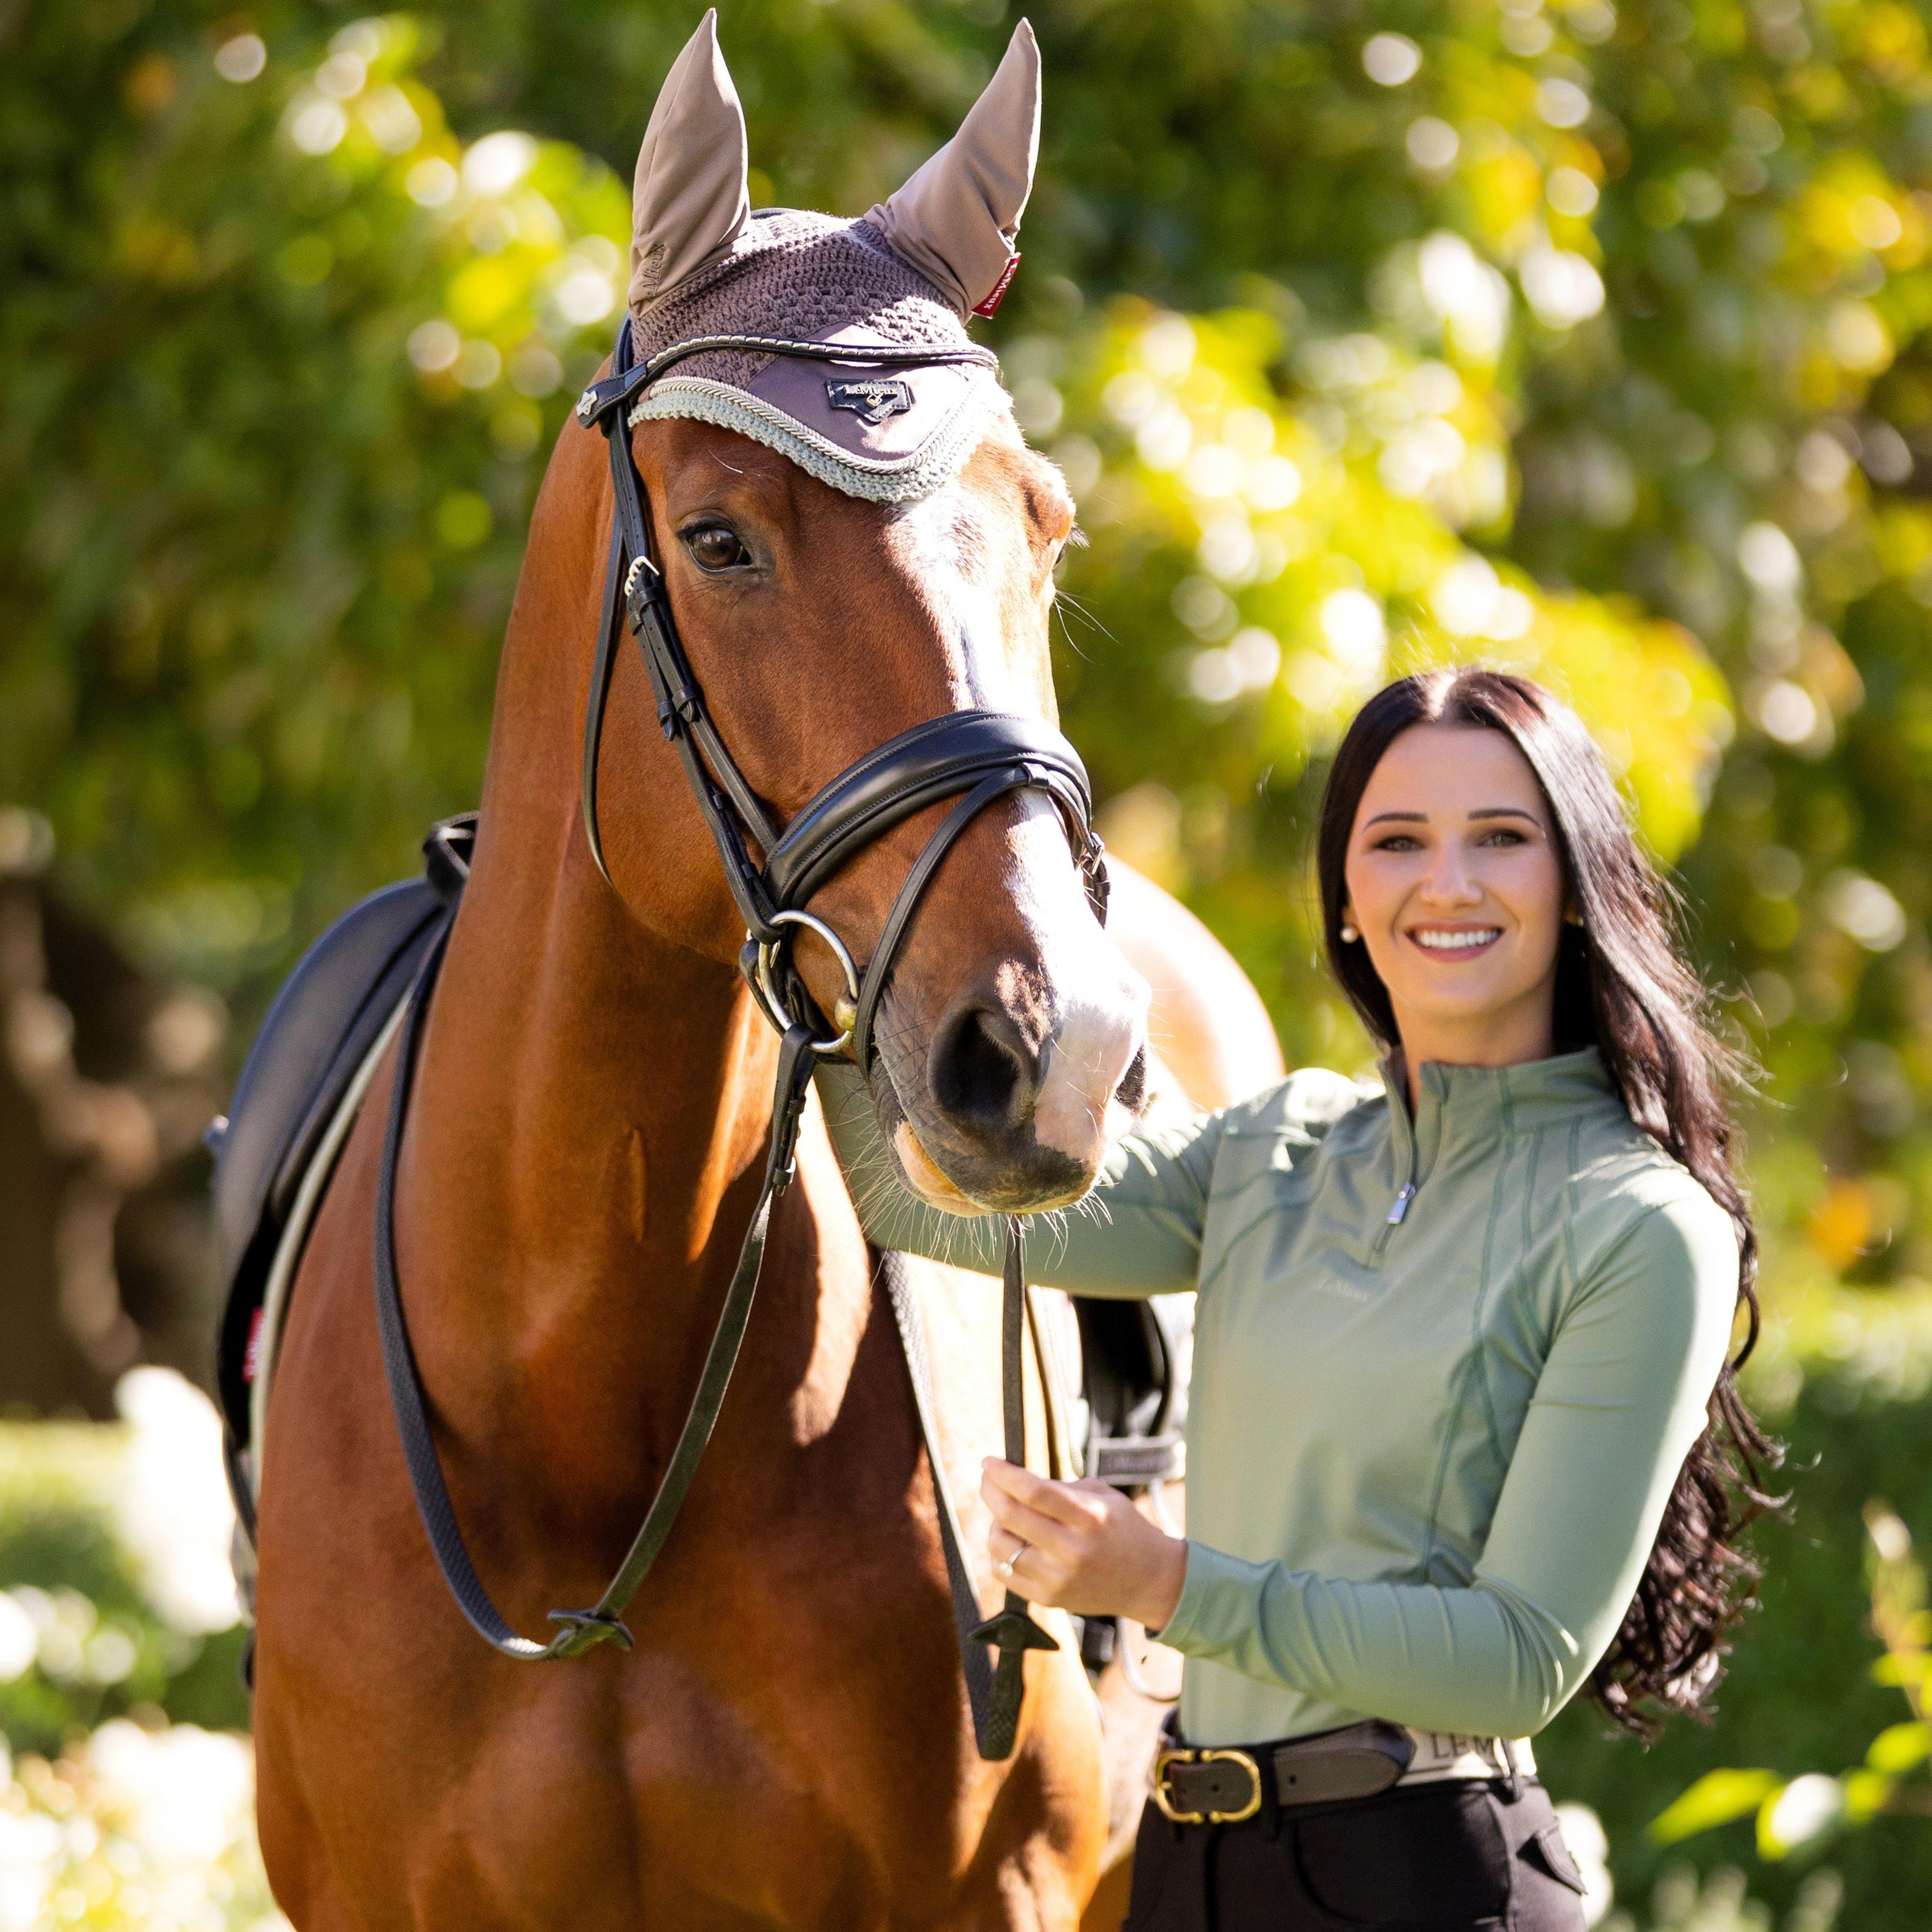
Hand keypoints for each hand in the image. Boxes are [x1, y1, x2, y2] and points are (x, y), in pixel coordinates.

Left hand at [981, 1458, 1187, 1631]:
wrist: (1148, 1581)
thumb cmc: (1122, 1529)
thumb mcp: (1102, 1496)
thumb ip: (1060, 1489)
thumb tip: (1014, 1480)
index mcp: (1089, 1517)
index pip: (1033, 1491)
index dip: (1003, 1473)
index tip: (989, 1461)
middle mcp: (1072, 1550)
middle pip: (1010, 1515)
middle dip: (990, 1489)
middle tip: (987, 1478)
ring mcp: (1058, 1579)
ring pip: (999, 1545)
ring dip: (995, 1523)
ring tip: (1008, 1515)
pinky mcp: (1048, 1599)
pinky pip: (1003, 1572)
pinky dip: (1000, 1553)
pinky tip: (1012, 1542)